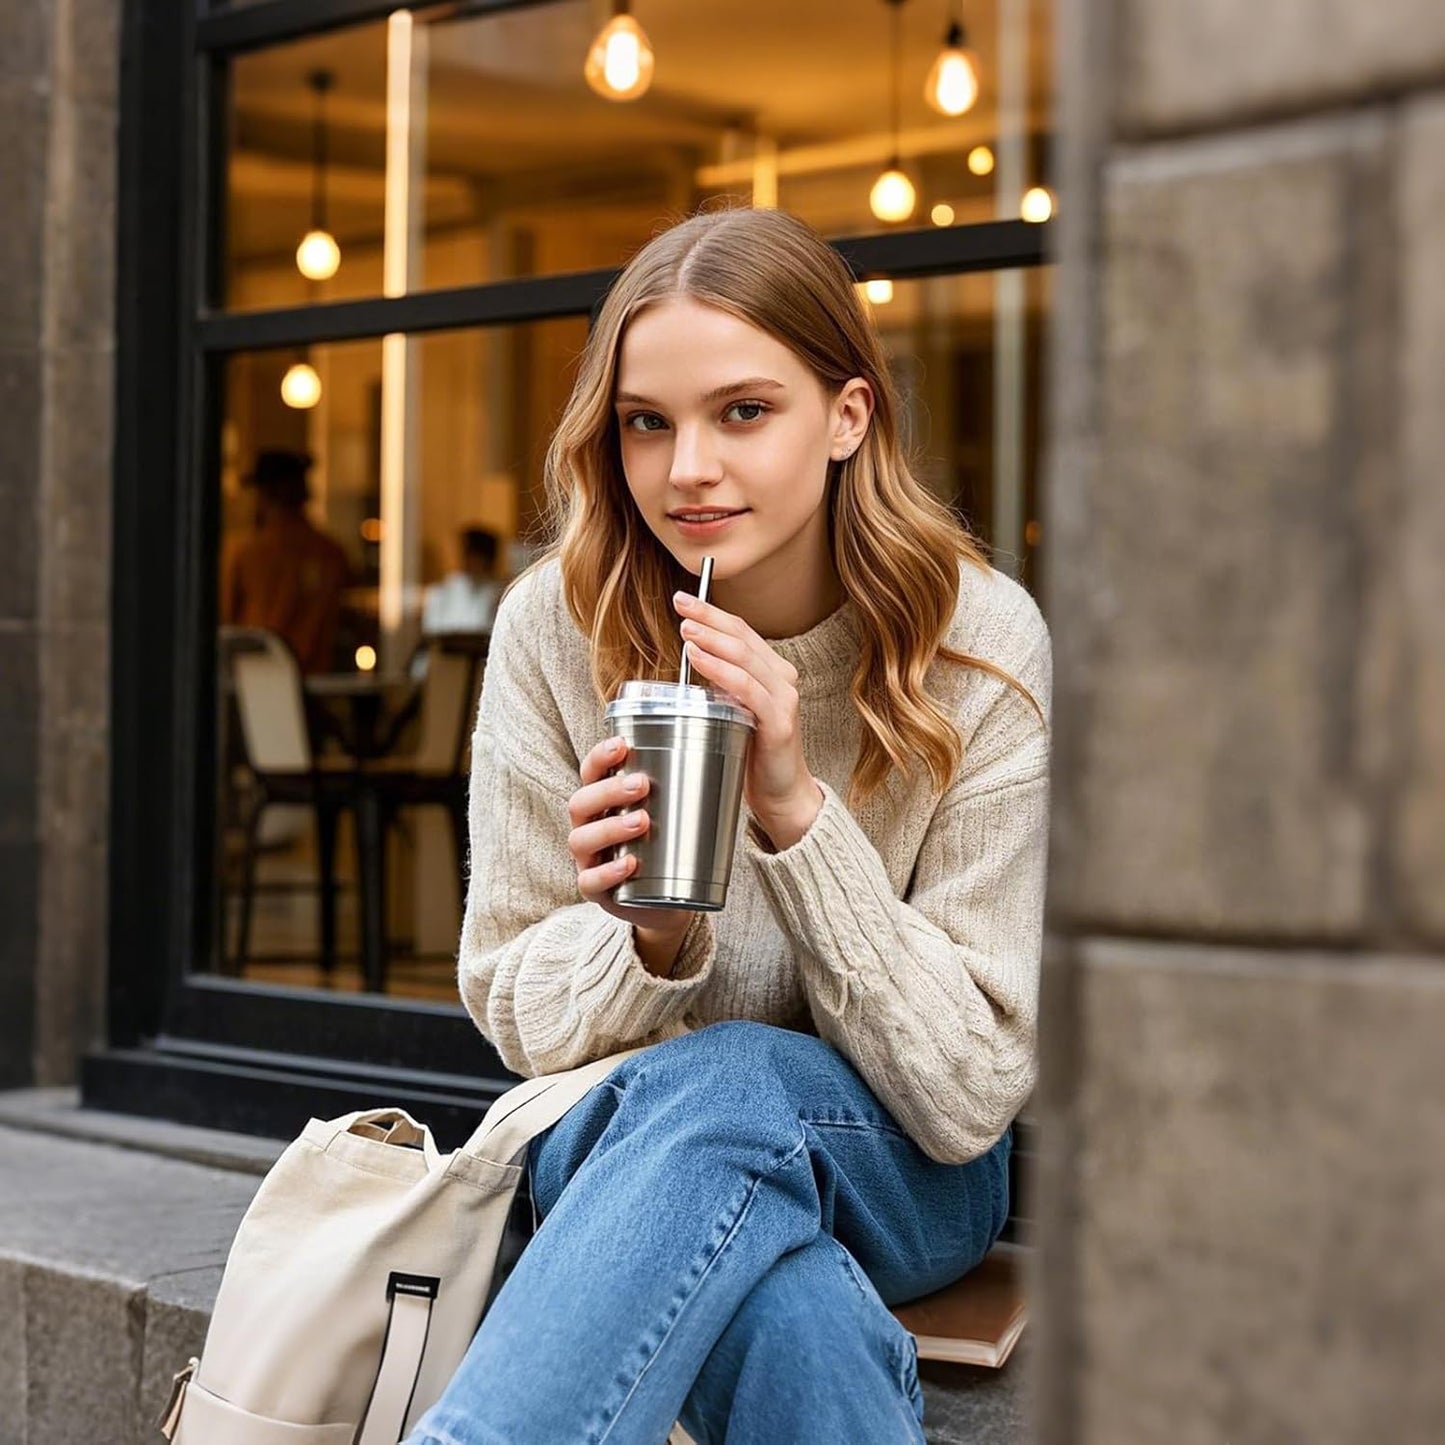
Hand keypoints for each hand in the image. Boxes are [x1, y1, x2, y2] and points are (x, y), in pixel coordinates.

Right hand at [567, 736, 698, 971]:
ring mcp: (588, 860)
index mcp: (603, 802)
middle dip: (609, 790)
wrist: (671, 899)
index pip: (591, 773)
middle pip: (581, 803)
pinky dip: (609, 872)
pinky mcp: (596, 891)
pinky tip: (630, 864)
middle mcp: (589, 827)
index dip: (600, 757)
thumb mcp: (675, 811)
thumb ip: (689, 781)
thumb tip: (729, 738)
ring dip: (610, 827)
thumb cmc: (670, 845)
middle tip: (642, 784)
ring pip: (581, 839)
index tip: (622, 745)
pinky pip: (590, 881)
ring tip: (643, 821)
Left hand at [673, 592, 823, 849]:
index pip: (742, 632)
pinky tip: (699, 658)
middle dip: (709, 616)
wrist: (782, 795)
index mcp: (773, 672)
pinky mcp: (779, 722)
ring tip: (686, 627)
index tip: (684, 599)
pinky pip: (746, 688)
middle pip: (742, 636)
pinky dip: (720, 670)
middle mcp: (782, 679)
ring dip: (712, 639)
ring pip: (744, 657)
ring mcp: (783, 699)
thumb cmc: (752, 753)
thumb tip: (690, 657)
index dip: (712, 612)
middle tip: (680, 603)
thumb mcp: (734, 709)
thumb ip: (722, 684)